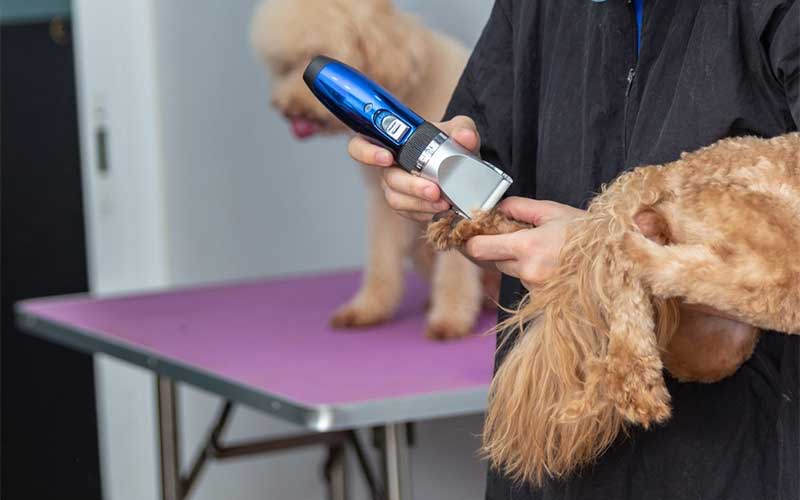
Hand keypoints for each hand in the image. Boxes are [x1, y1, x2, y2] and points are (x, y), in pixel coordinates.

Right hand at [347, 115, 479, 221]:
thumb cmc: (451, 143)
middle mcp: (388, 167)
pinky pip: (410, 213)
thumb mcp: (460, 130)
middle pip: (387, 179)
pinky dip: (427, 213)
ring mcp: (396, 189)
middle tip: (433, 190)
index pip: (361, 145)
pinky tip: (443, 210)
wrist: (463, 167)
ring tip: (444, 203)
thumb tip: (465, 137)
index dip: (367, 152)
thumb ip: (462, 129)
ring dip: (420, 203)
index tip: (386, 158)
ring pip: (397, 200)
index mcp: (391, 143)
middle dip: (410, 186)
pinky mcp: (407, 207)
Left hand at [462, 197, 584, 289]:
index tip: (470, 236)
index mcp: (527, 247)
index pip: (480, 249)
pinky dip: (531, 272)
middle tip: (514, 237)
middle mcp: (528, 271)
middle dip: (499, 250)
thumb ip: (519, 207)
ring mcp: (535, 288)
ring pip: (511, 272)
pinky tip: (550, 263)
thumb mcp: (552, 211)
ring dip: (517, 262)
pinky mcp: (543, 298)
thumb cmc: (587, 234)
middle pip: (493, 262)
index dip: (471, 242)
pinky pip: (526, 282)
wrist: (615, 259)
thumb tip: (497, 208)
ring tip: (543, 250)